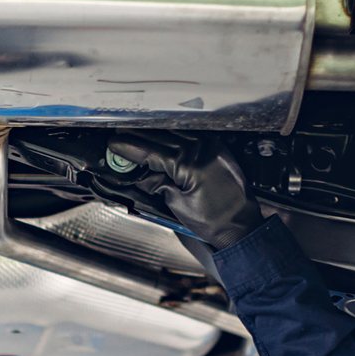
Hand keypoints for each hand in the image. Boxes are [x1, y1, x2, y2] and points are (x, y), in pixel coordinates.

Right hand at [105, 132, 263, 249]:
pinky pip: (189, 133)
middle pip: (161, 137)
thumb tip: (139, 174)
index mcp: (190, 165)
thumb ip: (157, 185)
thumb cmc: (214, 220)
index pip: (151, 152)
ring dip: (152, 132)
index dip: (130, 148)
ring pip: (174, 132)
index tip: (114, 145)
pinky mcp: (216, 146)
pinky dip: (172, 133)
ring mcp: (211, 146)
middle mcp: (202, 150)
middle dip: (137, 137)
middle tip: (119, 135)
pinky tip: (160, 133)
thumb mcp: (178, 204)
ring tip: (134, 133)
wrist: (241, 223)